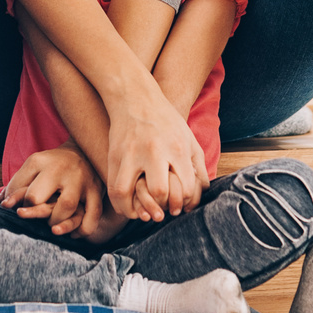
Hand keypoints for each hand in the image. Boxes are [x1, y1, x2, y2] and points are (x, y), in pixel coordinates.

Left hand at [0, 143, 105, 236]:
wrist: (85, 147)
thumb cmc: (52, 162)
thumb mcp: (32, 166)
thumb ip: (15, 184)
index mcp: (41, 162)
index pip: (27, 193)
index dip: (23, 207)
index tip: (22, 210)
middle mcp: (61, 170)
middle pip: (43, 199)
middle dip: (37, 215)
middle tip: (38, 219)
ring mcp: (80, 180)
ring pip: (67, 207)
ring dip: (58, 223)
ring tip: (53, 227)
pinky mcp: (96, 190)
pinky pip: (92, 215)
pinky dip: (83, 229)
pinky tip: (74, 234)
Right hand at [105, 82, 208, 221]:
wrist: (135, 97)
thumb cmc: (166, 121)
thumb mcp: (189, 139)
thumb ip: (198, 167)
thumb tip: (199, 196)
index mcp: (176, 148)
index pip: (184, 188)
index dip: (184, 203)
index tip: (180, 205)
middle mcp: (153, 151)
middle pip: (159, 192)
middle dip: (163, 207)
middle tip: (164, 211)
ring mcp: (130, 154)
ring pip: (127, 193)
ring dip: (136, 211)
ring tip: (144, 214)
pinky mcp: (114, 156)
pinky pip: (113, 188)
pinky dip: (120, 204)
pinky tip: (128, 206)